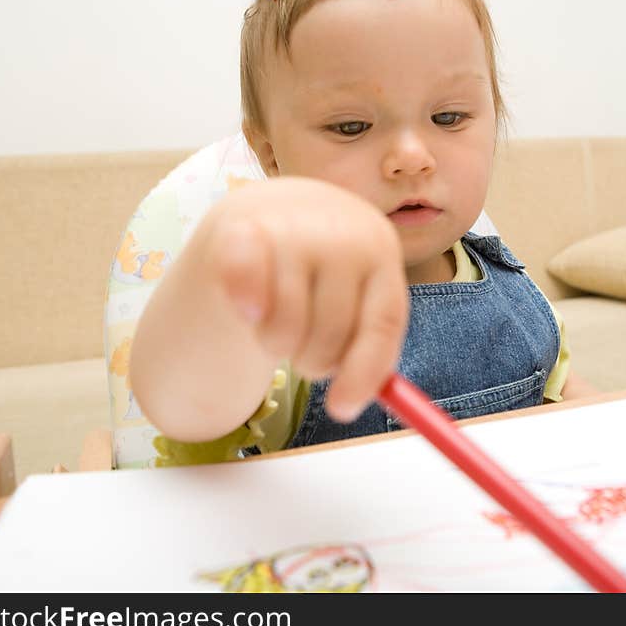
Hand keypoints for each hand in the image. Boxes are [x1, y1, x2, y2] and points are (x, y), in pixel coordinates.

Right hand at [209, 178, 408, 421]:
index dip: (365, 371)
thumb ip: (365, 347)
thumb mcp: (354, 297)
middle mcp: (342, 229)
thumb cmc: (319, 271)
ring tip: (277, 327)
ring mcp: (292, 225)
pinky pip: (246, 291)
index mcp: (380, 247)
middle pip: (334, 327)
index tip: (343, 411)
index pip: (384, 320)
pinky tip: (249, 310)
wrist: (264, 214)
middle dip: (315, 362)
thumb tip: (349, 406)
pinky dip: (248, 313)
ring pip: (287, 321)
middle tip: (303, 359)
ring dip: (276, 344)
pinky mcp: (240, 228)